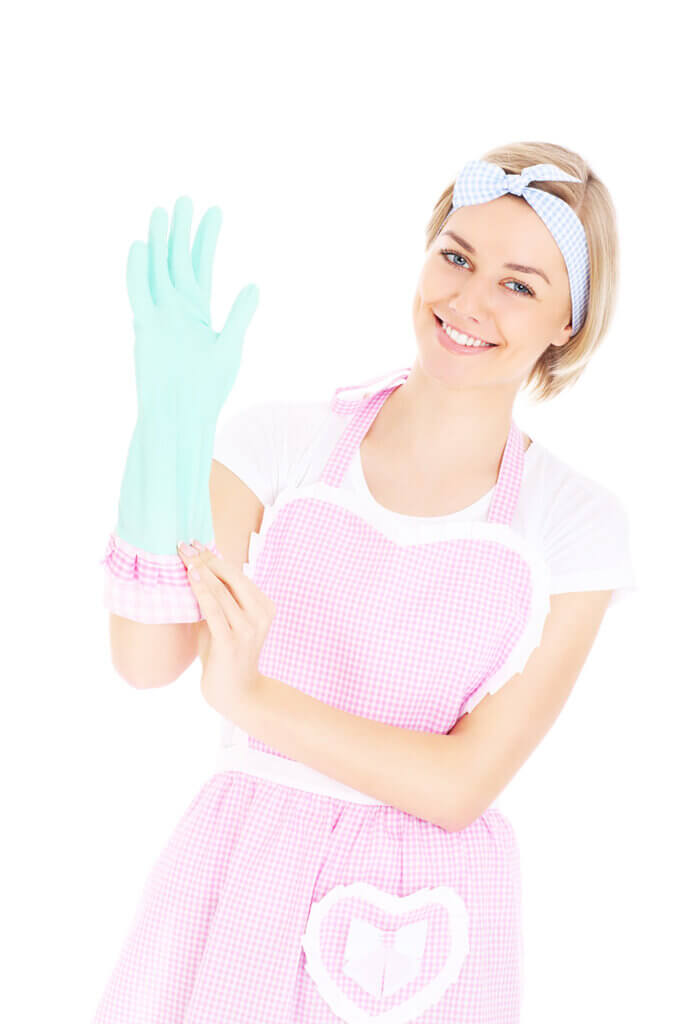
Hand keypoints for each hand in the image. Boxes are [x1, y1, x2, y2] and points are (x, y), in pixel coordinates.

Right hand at [127, 195, 258, 423]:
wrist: (183, 415)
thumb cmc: (208, 389)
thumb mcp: (230, 346)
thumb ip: (240, 315)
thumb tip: (253, 285)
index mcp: (198, 311)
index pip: (201, 265)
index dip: (207, 238)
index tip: (214, 211)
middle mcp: (177, 308)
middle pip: (178, 260)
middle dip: (182, 231)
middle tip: (186, 199)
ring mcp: (160, 315)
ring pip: (157, 270)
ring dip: (159, 242)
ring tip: (162, 211)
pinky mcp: (146, 328)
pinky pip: (139, 294)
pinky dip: (138, 271)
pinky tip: (141, 245)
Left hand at [177, 540, 275, 716]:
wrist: (238, 694)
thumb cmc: (226, 655)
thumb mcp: (225, 622)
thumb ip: (218, 600)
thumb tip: (194, 570)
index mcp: (264, 606)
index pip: (237, 574)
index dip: (215, 557)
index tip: (196, 542)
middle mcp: (260, 614)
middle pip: (231, 577)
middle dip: (206, 558)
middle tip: (185, 543)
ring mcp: (248, 628)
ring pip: (222, 590)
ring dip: (200, 570)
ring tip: (183, 555)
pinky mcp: (232, 642)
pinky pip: (214, 610)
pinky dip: (202, 591)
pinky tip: (191, 576)